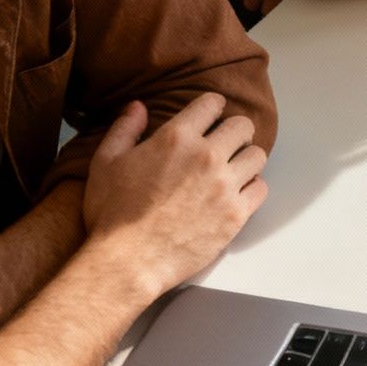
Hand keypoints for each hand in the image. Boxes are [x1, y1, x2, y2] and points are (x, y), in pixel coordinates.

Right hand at [82, 95, 268, 292]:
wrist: (128, 261)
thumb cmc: (113, 214)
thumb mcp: (105, 163)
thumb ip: (125, 129)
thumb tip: (138, 106)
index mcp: (176, 138)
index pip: (212, 103)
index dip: (212, 107)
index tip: (211, 115)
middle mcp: (207, 156)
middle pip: (242, 127)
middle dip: (235, 131)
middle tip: (226, 142)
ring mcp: (225, 186)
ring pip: (257, 156)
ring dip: (246, 159)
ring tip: (233, 168)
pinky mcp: (236, 214)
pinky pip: (261, 189)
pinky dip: (252, 188)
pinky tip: (237, 193)